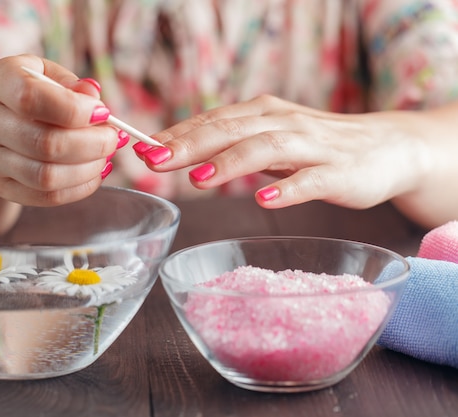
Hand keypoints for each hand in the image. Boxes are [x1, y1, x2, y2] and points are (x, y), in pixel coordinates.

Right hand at [0, 54, 123, 205]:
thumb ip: (72, 84)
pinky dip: (79, 188)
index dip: (74, 109)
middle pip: (44, 143)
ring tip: (104, 156)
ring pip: (46, 176)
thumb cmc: (33, 92)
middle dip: (92, 144)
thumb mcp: (50, 74)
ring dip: (87, 169)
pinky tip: (92, 173)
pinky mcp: (0, 185)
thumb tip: (93, 99)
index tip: (103, 112)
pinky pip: (46, 196)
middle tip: (113, 138)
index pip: (30, 98)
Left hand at [136, 95, 428, 209]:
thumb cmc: (317, 146)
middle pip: (230, 130)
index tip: (140, 149)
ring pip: (266, 149)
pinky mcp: (338, 173)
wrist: (387, 147)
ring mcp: (311, 147)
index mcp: (261, 115)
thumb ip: (231, 144)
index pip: (211, 121)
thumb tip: (181, 153)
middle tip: (153, 160)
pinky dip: (287, 189)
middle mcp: (282, 123)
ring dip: (231, 163)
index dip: (175, 135)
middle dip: (189, 145)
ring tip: (200, 180)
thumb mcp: (269, 139)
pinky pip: (311, 181)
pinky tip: (265, 199)